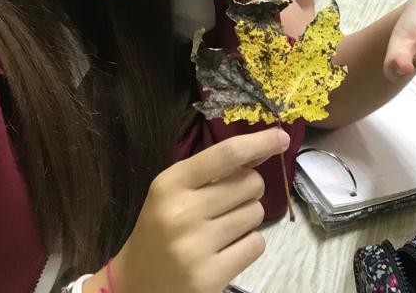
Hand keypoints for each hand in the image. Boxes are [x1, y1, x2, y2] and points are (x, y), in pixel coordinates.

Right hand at [111, 128, 290, 292]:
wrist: (133, 285)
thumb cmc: (161, 229)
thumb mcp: (175, 191)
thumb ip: (215, 169)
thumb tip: (267, 146)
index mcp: (170, 184)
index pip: (227, 154)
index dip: (260, 142)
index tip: (282, 137)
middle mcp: (182, 212)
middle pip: (251, 182)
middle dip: (248, 190)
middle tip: (226, 205)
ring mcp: (195, 247)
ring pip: (256, 213)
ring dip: (247, 219)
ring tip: (220, 231)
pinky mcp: (209, 276)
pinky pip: (256, 244)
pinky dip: (247, 245)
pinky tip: (224, 251)